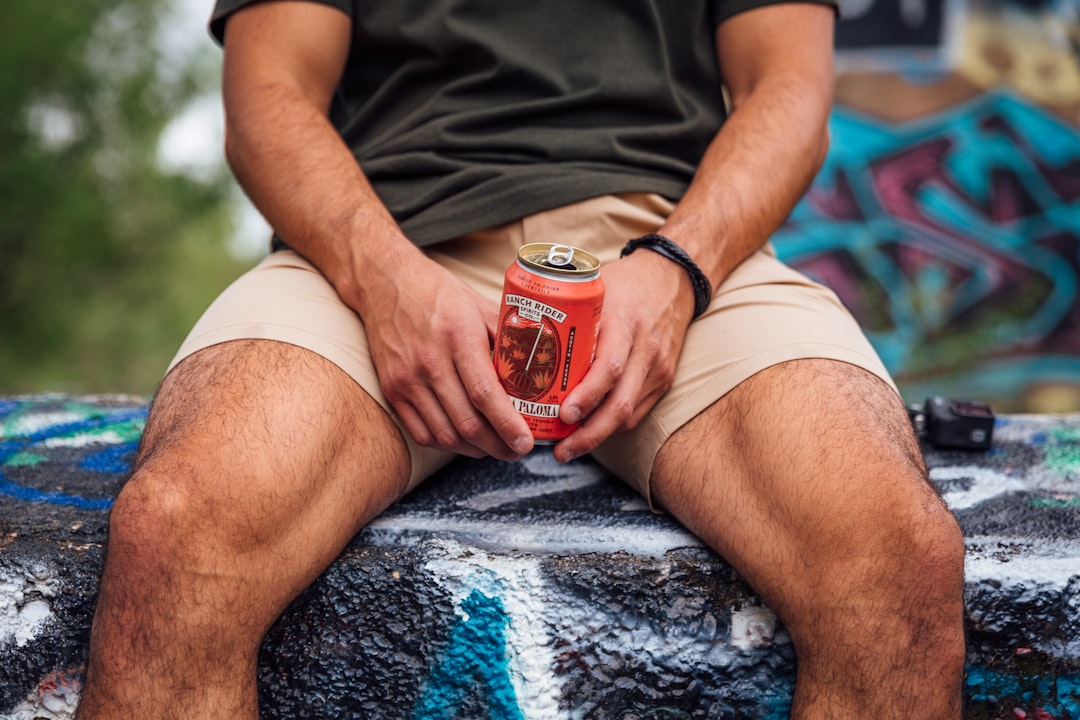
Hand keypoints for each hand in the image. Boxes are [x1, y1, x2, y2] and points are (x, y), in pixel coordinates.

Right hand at [356, 251, 534, 459]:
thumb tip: (538, 369)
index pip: (485, 394)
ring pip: (445, 434)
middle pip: (467, 422)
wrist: (386, 283)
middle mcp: (430, 361)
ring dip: (475, 450)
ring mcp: (407, 379)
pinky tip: (467, 441)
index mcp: (458, 336)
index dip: (508, 425)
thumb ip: (507, 339)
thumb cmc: (440, 293)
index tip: (526, 442)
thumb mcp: (480, 306)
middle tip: (518, 451)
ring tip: (497, 448)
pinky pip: (422, 432)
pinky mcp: (392, 390)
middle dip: (498, 446)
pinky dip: (448, 444)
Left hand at [553, 248, 695, 461]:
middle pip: (620, 403)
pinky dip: (613, 425)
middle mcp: (645, 348)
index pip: (608, 367)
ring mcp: (658, 366)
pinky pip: (638, 411)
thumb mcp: (595, 290)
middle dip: (589, 433)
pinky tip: (590, 431)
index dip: (586, 396)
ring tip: (568, 447)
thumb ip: (566, 315)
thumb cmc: (623, 283)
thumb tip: (516, 338)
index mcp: (624, 321)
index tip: (562, 415)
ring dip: (599, 435)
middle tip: (560, 450)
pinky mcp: (664, 378)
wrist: (672, 277)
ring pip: (630, 414)